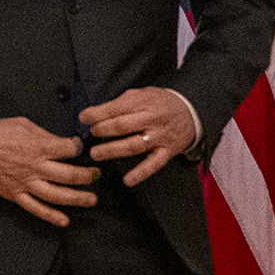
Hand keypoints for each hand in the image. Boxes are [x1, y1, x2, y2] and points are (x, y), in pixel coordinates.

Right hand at [0, 116, 99, 225]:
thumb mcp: (23, 124)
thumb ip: (44, 135)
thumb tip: (59, 142)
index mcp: (38, 147)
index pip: (69, 150)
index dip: (79, 148)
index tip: (81, 148)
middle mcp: (35, 167)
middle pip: (69, 175)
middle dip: (87, 176)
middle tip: (95, 175)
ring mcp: (26, 183)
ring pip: (57, 195)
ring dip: (78, 199)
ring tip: (91, 200)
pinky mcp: (16, 194)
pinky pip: (36, 208)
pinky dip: (51, 216)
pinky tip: (64, 220)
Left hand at [81, 88, 197, 187]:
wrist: (191, 113)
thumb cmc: (161, 104)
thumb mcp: (142, 94)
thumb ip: (121, 103)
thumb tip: (95, 112)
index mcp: (144, 102)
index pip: (117, 108)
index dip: (97, 113)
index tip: (83, 117)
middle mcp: (152, 119)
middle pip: (123, 126)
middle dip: (103, 130)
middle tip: (91, 134)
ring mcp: (160, 136)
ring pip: (134, 145)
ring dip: (113, 150)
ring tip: (96, 153)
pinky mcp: (167, 151)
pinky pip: (153, 164)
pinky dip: (140, 173)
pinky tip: (128, 180)